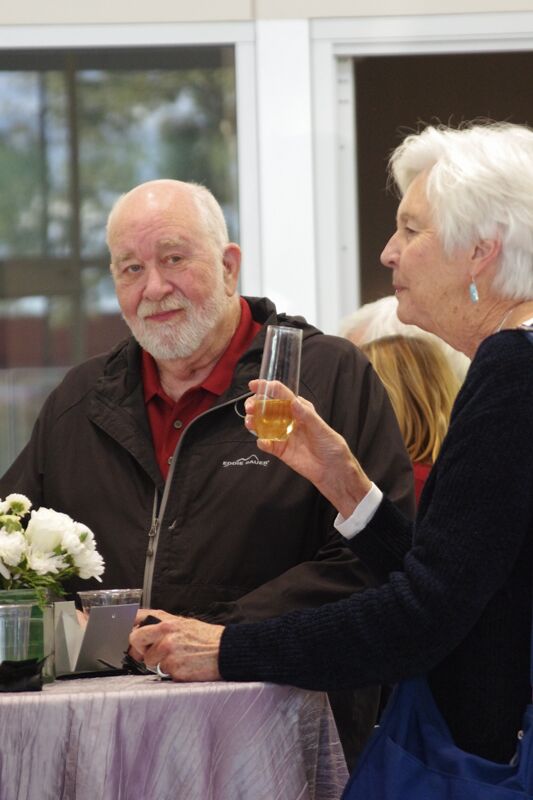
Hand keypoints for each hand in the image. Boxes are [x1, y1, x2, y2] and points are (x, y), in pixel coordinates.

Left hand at [129, 610, 223, 681]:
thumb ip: (162, 625)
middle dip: (139, 649)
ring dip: (159, 663)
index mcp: (167, 621)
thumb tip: (141, 631)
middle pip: (134, 640)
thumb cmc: (205, 638)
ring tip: (177, 658)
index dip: (128, 627)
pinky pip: (163, 673)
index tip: (125, 632)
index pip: (136, 618)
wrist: (225, 650)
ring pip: (149, 661)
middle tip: (150, 652)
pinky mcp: (174, 669)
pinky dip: (171, 672)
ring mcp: (168, 652)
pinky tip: (184, 665)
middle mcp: (165, 634)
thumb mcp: (183, 623)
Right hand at [245, 379, 371, 517]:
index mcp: (299, 409)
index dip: (267, 388)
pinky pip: (267, 444)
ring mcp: (283, 434)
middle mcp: (289, 420)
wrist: (332, 470)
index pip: (281, 394)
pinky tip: (262, 441)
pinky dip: (262, 442)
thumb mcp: (321, 428)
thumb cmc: (331, 446)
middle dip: (256, 405)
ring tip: (250, 422)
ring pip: (263, 425)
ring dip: (254, 422)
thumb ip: (306, 415)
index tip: (255, 385)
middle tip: (250, 407)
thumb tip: (293, 402)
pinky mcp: (280, 449)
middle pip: (268, 408)